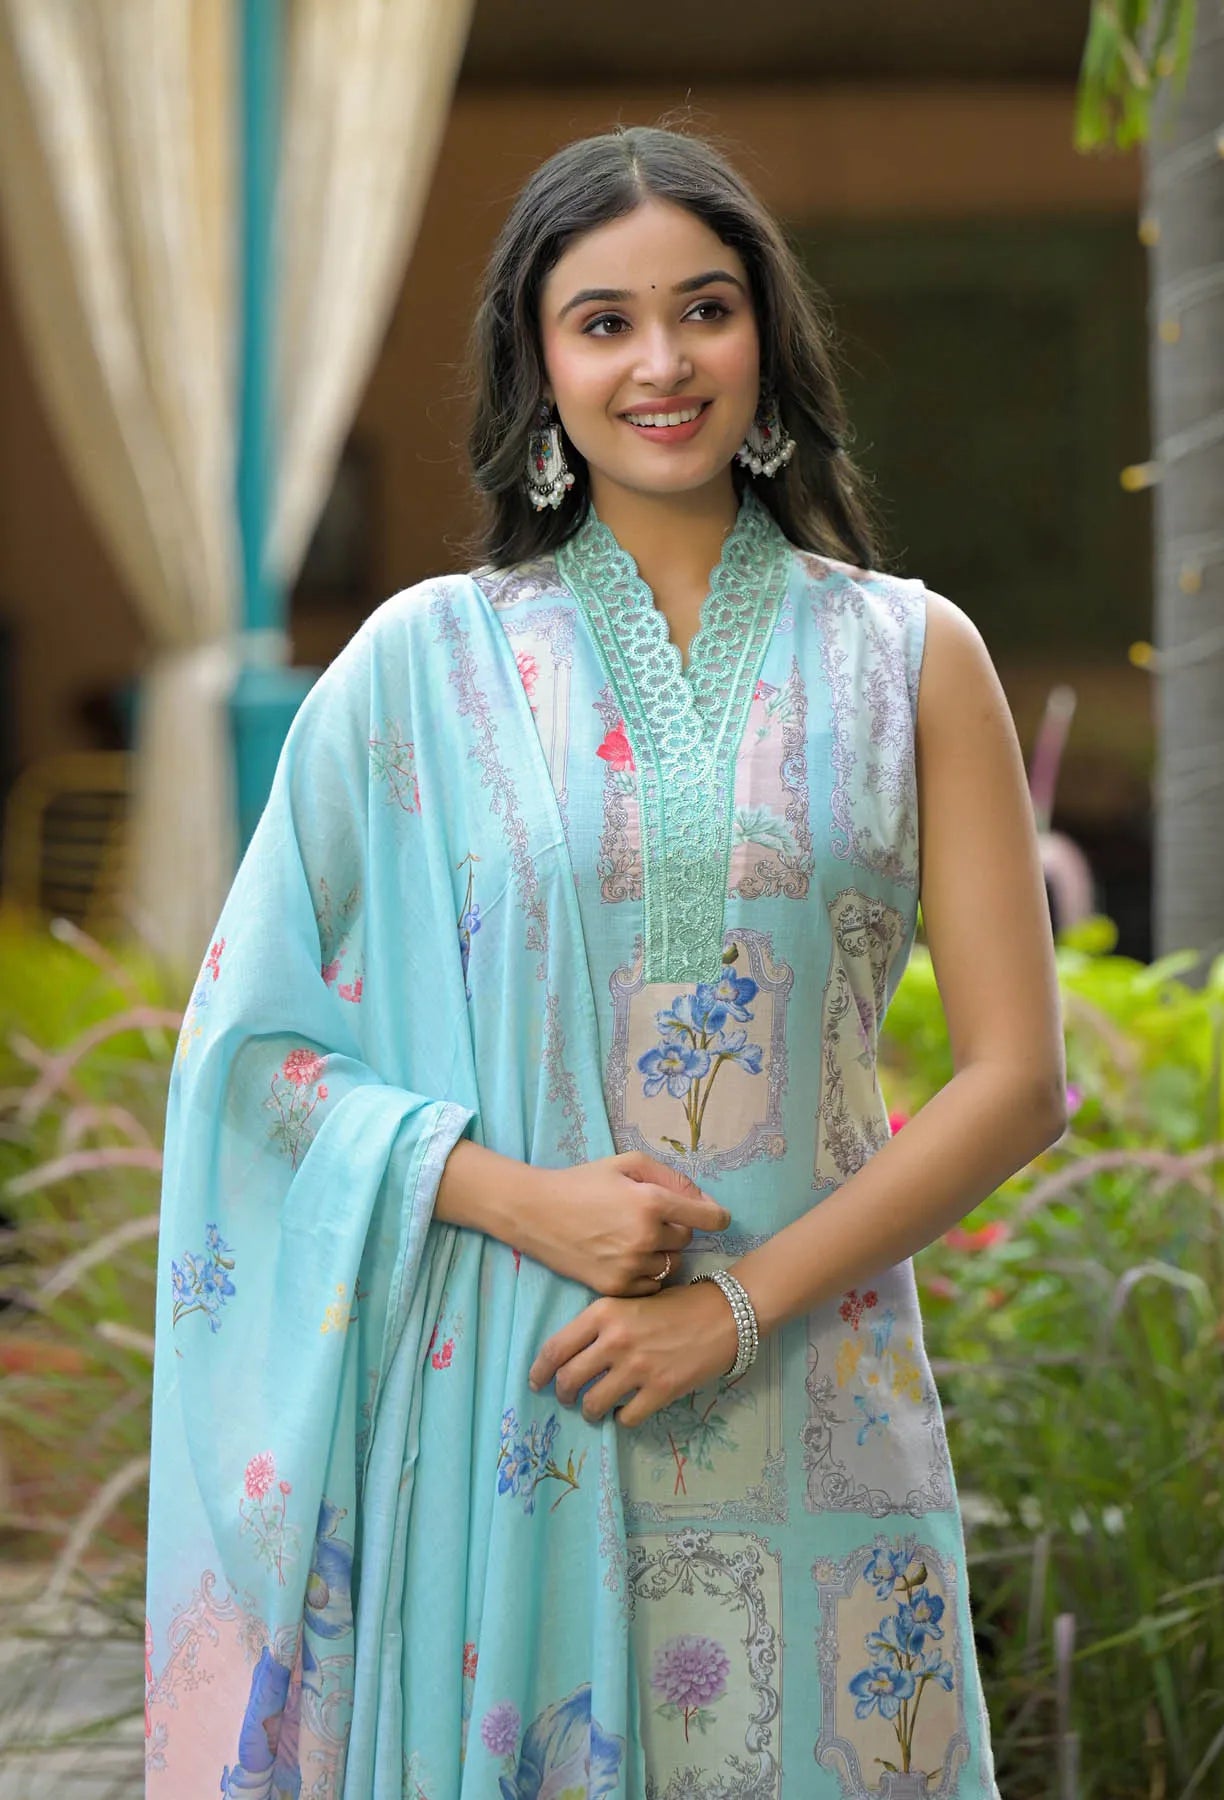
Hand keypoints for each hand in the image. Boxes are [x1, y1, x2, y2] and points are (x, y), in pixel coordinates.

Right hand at [519, 1151, 730, 1296]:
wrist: (535, 1213)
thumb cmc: (582, 1182)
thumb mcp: (627, 1163)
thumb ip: (670, 1177)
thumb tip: (704, 1200)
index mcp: (652, 1202)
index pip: (709, 1218)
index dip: (717, 1216)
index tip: (716, 1217)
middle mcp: (646, 1237)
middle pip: (686, 1240)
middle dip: (675, 1229)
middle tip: (650, 1219)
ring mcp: (630, 1266)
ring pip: (670, 1265)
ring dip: (661, 1253)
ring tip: (634, 1239)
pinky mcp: (616, 1287)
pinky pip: (651, 1285)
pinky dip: (646, 1273)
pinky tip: (626, 1257)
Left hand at [528, 1281, 740, 1427]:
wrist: (724, 1314)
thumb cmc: (676, 1305)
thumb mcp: (630, 1302)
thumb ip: (602, 1325)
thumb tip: (574, 1356)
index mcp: (603, 1313)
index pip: (555, 1348)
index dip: (539, 1370)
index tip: (536, 1381)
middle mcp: (615, 1340)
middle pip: (568, 1380)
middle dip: (562, 1394)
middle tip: (566, 1397)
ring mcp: (637, 1368)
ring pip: (593, 1404)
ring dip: (589, 1411)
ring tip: (594, 1409)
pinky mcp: (660, 1390)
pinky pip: (626, 1418)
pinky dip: (622, 1419)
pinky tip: (627, 1410)